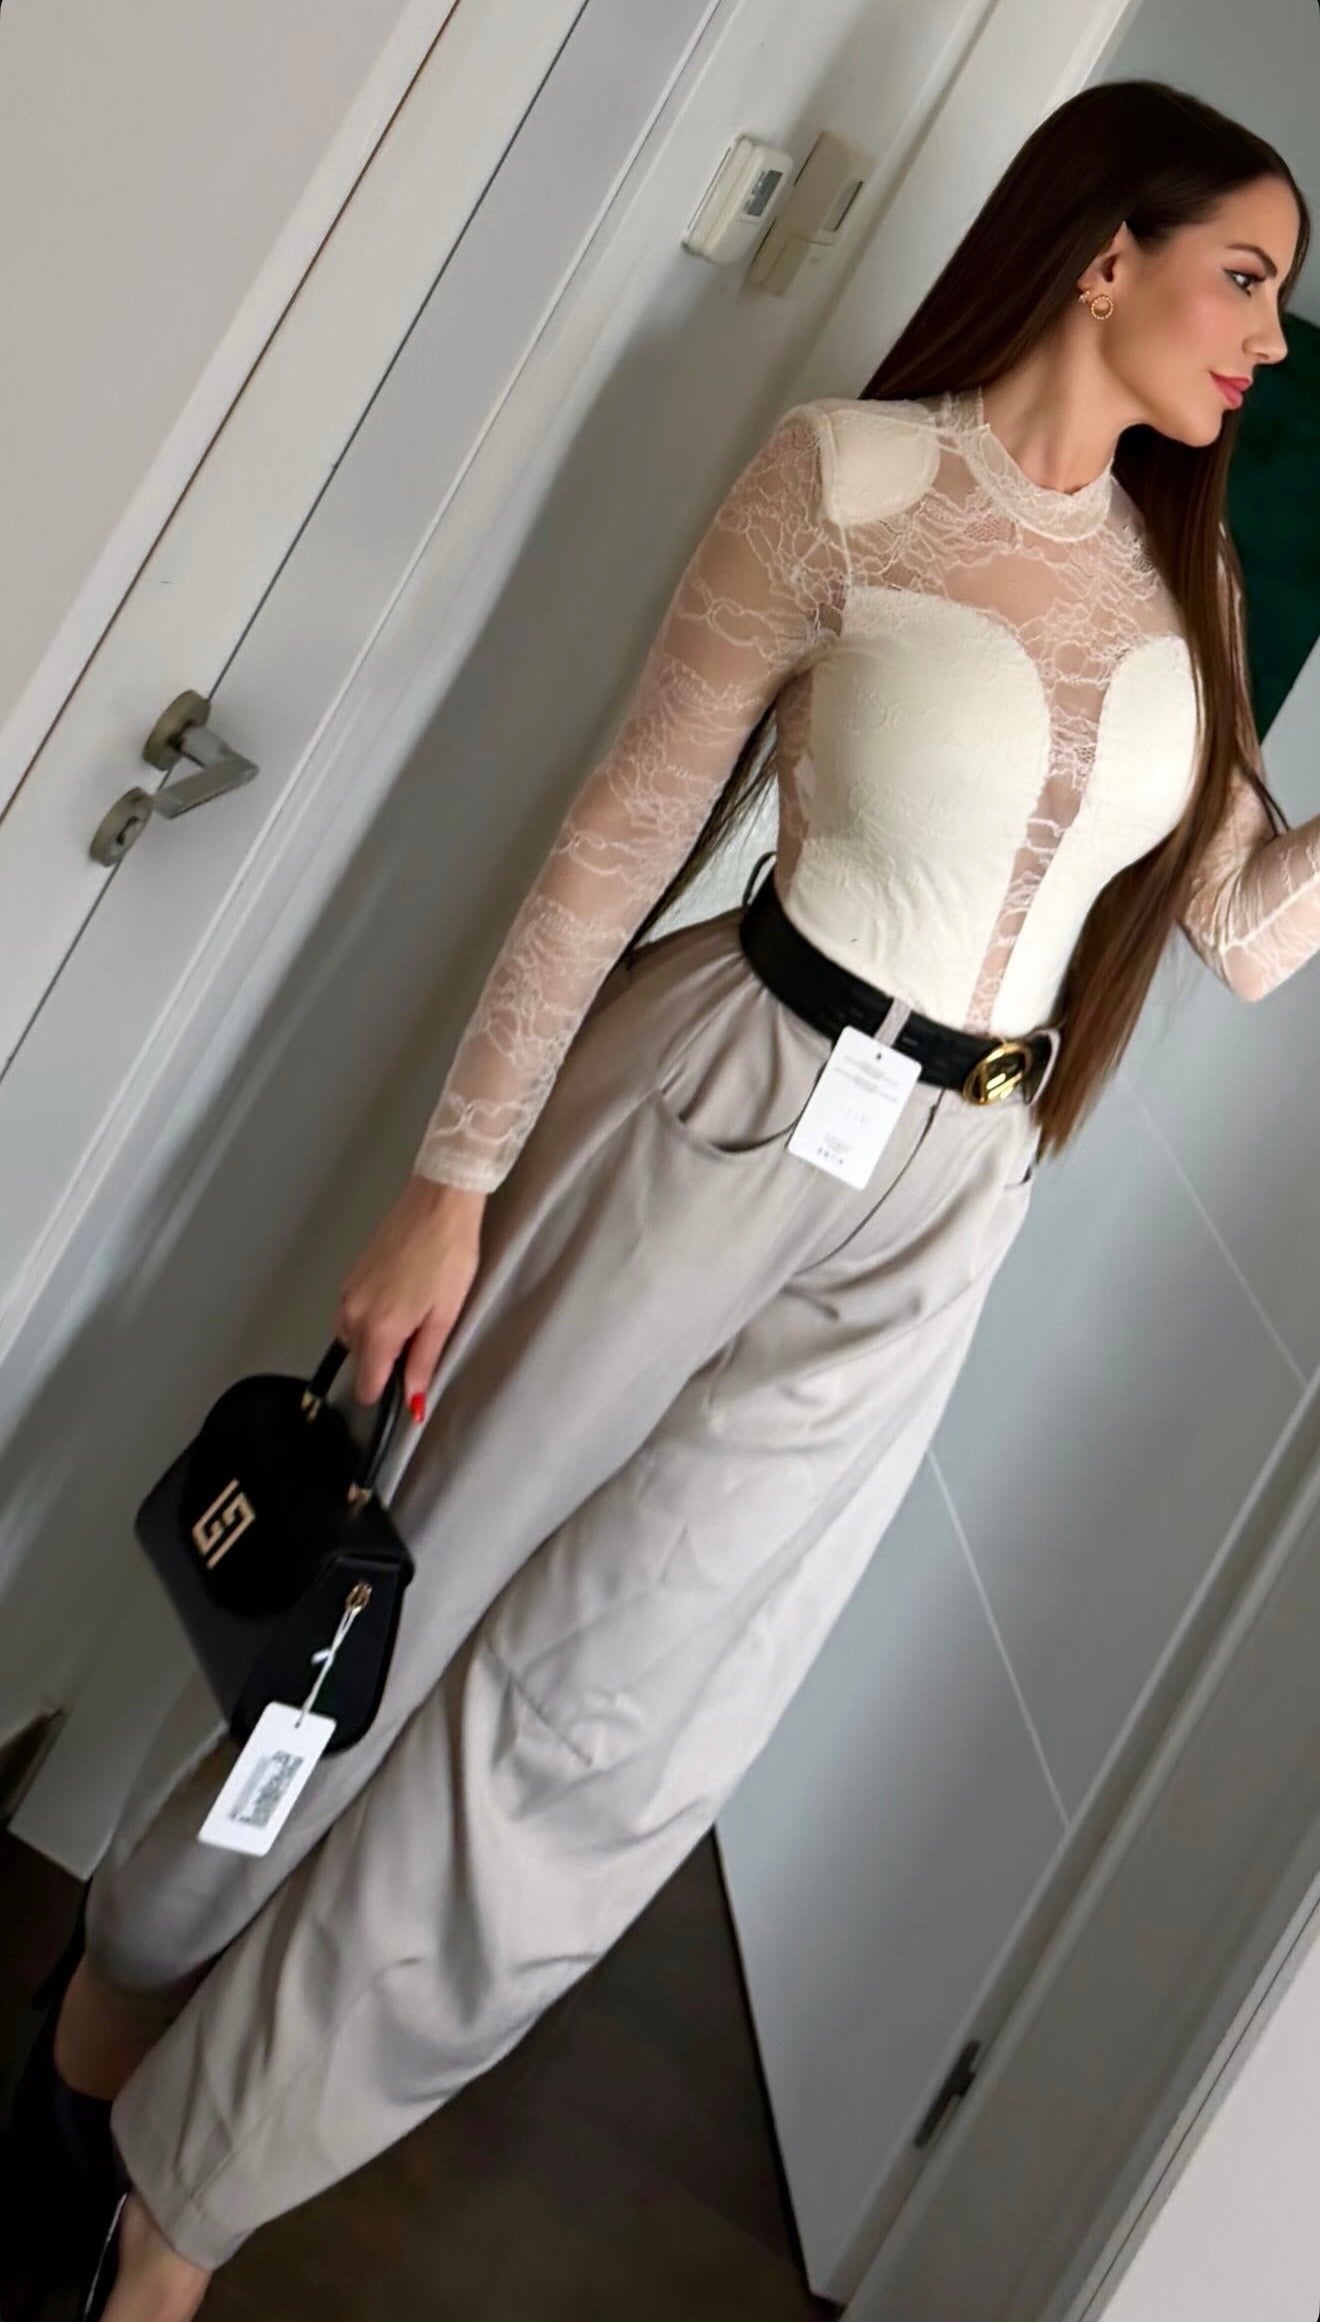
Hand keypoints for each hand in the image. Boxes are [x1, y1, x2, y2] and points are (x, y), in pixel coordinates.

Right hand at [334, 1173, 486, 1408]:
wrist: (437, 1203)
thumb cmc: (449, 1259)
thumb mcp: (445, 1315)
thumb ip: (424, 1360)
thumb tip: (412, 1399)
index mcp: (378, 1330)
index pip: (365, 1385)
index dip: (386, 1392)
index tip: (407, 1382)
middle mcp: (352, 1314)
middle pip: (358, 1361)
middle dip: (384, 1360)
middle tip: (420, 1336)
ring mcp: (347, 1292)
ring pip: (352, 1337)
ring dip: (376, 1338)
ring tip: (412, 1314)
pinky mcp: (350, 1275)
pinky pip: (351, 1313)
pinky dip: (370, 1317)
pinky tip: (398, 1297)